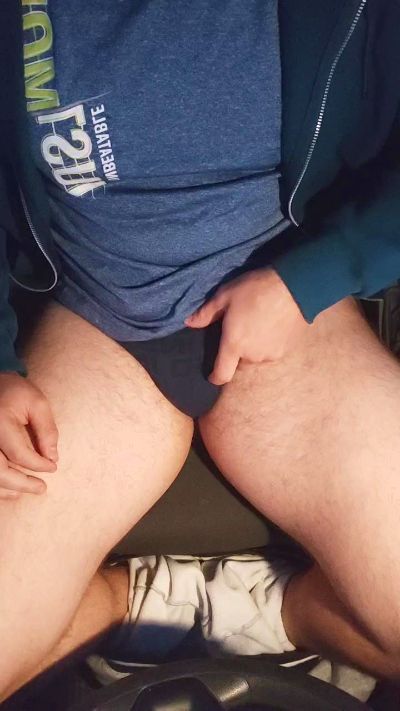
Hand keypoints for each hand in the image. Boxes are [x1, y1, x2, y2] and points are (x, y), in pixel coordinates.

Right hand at [0, 373, 58, 499]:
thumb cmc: (16, 392)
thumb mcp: (37, 403)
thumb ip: (47, 429)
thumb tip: (52, 457)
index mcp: (0, 423)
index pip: (19, 454)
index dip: (38, 465)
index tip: (53, 467)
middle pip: (0, 471)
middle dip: (22, 484)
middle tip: (42, 488)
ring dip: (8, 488)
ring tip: (29, 490)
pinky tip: (12, 489)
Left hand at [185, 268, 308, 384]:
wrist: (295, 286)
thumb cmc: (255, 289)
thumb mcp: (225, 296)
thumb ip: (206, 313)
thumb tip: (189, 323)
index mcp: (234, 345)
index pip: (222, 375)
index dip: (215, 377)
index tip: (212, 374)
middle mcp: (252, 356)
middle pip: (240, 362)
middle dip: (237, 351)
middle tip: (240, 330)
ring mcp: (271, 355)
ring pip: (257, 357)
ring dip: (254, 347)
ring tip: (257, 325)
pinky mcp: (287, 350)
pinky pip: (272, 351)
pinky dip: (269, 343)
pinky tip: (272, 325)